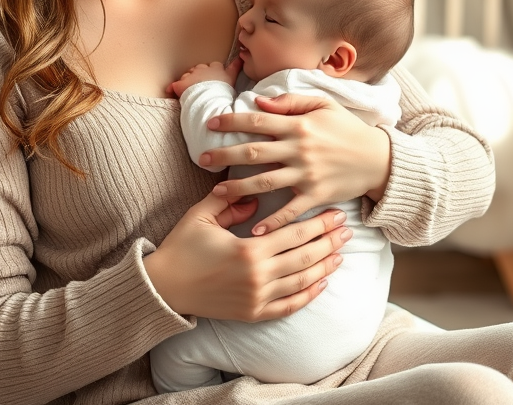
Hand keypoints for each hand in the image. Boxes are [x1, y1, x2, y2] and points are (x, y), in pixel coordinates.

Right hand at [143, 192, 349, 321]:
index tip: (336, 213)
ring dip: (324, 267)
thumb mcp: (202, 215)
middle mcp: (257, 276)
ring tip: (340, 254)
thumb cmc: (182, 247)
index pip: (294, 233)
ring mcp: (257, 298)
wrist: (165, 287)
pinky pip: (288, 306)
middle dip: (329, 242)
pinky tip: (321, 284)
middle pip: (305, 257)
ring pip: (301, 282)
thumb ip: (229, 201)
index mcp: (248, 249)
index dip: (318, 223)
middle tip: (347, 230)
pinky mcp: (253, 313)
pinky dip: (308, 295)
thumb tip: (255, 199)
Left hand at [167, 57, 242, 97]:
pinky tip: (171, 91)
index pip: (216, 66)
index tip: (215, 72)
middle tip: (201, 87)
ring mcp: (193, 76)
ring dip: (188, 81)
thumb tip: (241, 58)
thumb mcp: (233, 81)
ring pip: (188, 74)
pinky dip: (174, 88)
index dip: (214, 70)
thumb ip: (236, 68)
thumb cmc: (224, 95)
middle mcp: (205, 70)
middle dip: (200, 75)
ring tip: (191, 92)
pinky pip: (175, 85)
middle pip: (201, 68)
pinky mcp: (182, 84)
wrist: (212, 103)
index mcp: (218, 70)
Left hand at [201, 94, 391, 234]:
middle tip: (203, 158)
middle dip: (225, 155)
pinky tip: (254, 230)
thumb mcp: (323, 105)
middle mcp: (299, 150)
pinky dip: (272, 222)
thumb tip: (259, 102)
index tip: (211, 123)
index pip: (258, 121)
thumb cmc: (347, 129)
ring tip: (217, 192)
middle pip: (254, 153)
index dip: (232, 121)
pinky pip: (290, 211)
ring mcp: (306, 175)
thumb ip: (290, 102)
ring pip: (265, 183)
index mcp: (299, 125)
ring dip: (238, 188)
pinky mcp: (316, 196)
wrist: (378, 159)